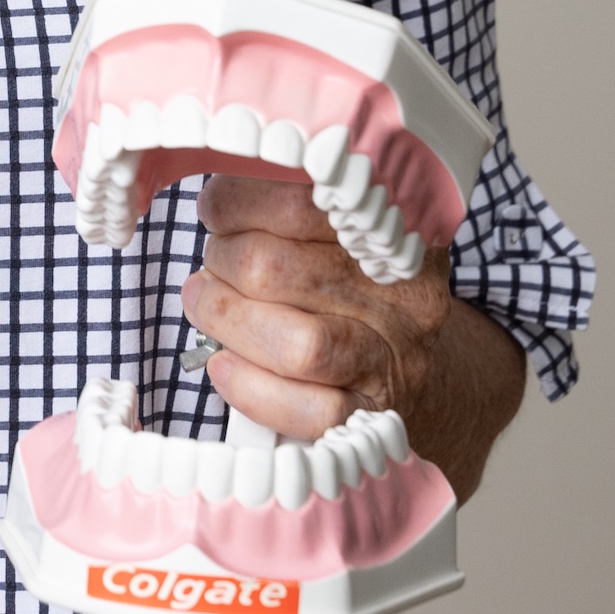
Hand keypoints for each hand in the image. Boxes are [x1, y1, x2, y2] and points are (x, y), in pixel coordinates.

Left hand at [180, 169, 463, 441]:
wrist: (410, 367)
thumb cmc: (355, 287)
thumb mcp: (347, 232)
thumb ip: (299, 206)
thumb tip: (220, 198)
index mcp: (399, 233)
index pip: (303, 202)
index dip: (240, 202)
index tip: (217, 206)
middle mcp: (405, 296)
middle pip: (279, 270)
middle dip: (224, 261)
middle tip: (213, 260)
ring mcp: (393, 361)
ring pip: (296, 345)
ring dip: (227, 319)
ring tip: (204, 302)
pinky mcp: (372, 415)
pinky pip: (307, 411)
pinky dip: (250, 388)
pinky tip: (223, 366)